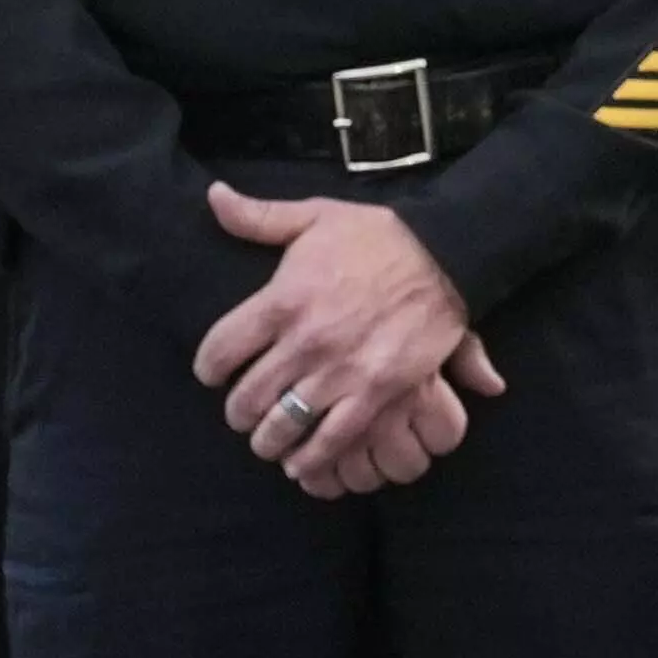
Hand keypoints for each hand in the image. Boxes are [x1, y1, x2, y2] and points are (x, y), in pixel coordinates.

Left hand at [198, 186, 495, 498]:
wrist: (448, 253)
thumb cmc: (380, 236)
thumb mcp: (317, 217)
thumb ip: (259, 217)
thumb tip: (212, 197)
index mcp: (281, 300)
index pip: (217, 353)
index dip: (208, 370)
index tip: (214, 374)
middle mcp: (304, 342)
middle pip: (244, 400)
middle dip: (238, 412)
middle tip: (244, 411)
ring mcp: (340, 371)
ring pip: (280, 427)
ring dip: (268, 439)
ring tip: (270, 437)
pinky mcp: (376, 392)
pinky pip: (330, 441)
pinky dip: (310, 459)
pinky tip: (302, 461)